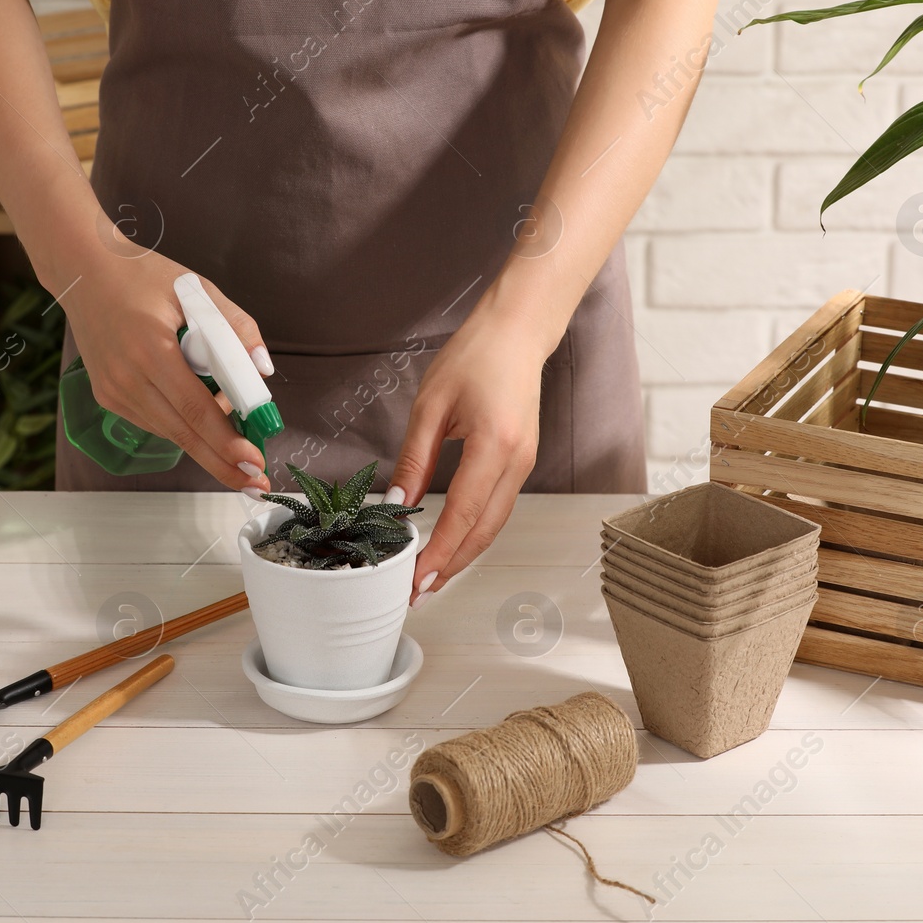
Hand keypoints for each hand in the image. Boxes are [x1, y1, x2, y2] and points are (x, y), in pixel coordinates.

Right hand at [56, 245, 274, 493]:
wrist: (82, 271)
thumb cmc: (142, 275)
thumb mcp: (197, 289)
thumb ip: (236, 326)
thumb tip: (261, 370)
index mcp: (150, 348)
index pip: (195, 408)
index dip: (226, 441)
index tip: (255, 461)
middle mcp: (126, 377)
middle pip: (182, 433)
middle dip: (222, 462)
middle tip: (256, 484)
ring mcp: (112, 391)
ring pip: (170, 431)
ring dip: (205, 444)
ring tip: (240, 449)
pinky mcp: (107, 396)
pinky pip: (155, 421)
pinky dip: (182, 425)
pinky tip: (202, 420)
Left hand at [388, 302, 548, 605]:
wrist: (517, 331)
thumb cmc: (475, 356)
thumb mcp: (430, 406)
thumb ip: (414, 458)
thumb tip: (397, 504)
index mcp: (494, 445)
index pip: (463, 513)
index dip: (439, 551)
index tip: (417, 578)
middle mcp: (517, 461)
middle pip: (484, 530)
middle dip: (452, 566)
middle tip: (418, 591)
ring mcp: (525, 463)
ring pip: (495, 524)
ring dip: (464, 554)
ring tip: (432, 576)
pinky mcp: (522, 461)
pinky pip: (499, 507)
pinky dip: (475, 531)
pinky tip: (453, 542)